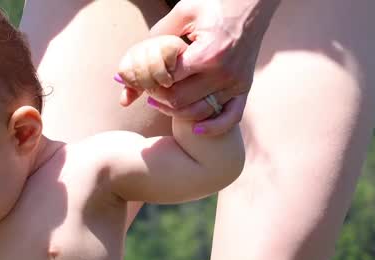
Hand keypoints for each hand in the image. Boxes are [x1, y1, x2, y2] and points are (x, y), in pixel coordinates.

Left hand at [121, 0, 277, 134]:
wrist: (252, 3)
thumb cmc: (212, 5)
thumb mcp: (181, 16)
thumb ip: (152, 44)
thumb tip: (122, 81)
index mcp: (206, 54)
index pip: (167, 82)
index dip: (149, 83)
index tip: (143, 77)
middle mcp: (223, 73)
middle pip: (180, 101)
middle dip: (159, 98)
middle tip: (150, 90)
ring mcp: (236, 82)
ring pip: (199, 113)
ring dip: (176, 112)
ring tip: (163, 101)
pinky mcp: (244, 87)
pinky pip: (230, 118)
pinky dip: (213, 127)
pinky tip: (196, 130)